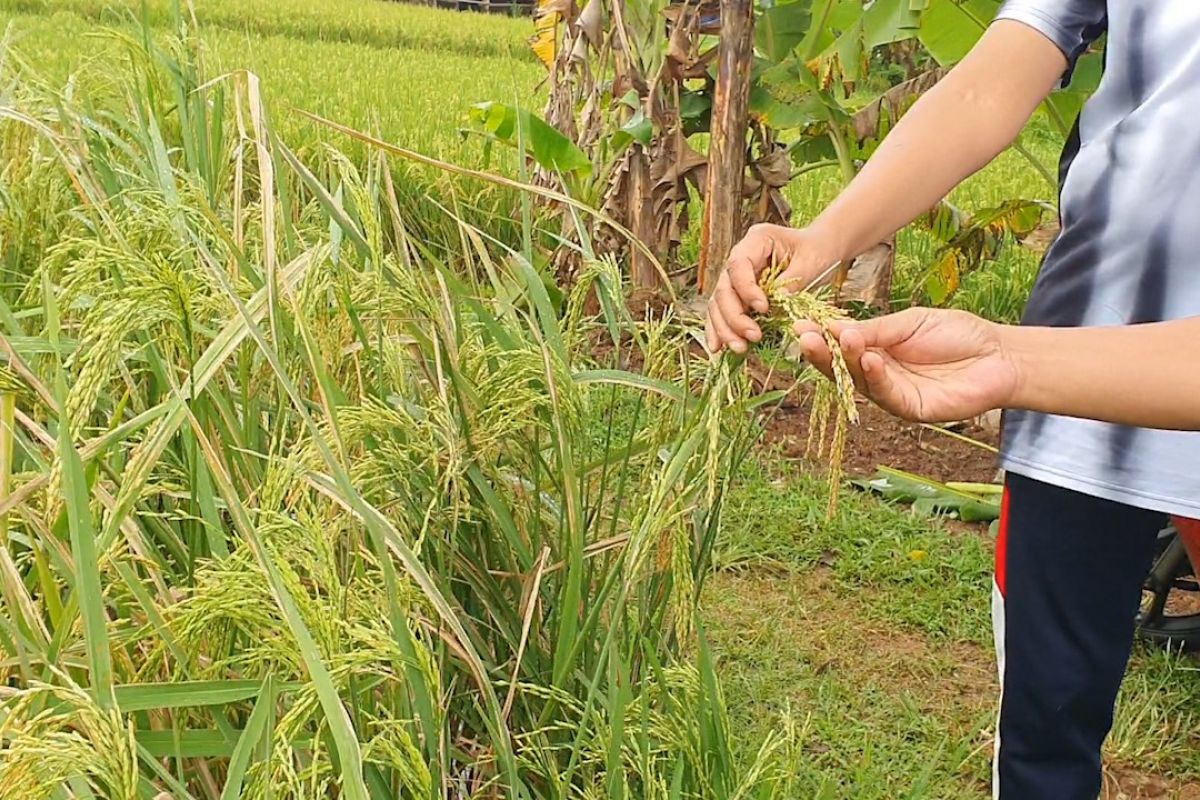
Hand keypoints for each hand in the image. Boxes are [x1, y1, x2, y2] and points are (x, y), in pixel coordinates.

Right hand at [705, 224, 841, 353]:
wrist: (820, 250)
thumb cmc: (818, 250)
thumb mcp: (812, 260)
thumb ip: (792, 280)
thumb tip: (774, 303)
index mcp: (756, 240)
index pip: (738, 264)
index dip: (746, 289)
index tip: (763, 309)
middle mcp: (740, 258)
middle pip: (724, 288)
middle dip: (734, 316)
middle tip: (753, 336)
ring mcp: (736, 278)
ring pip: (719, 304)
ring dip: (726, 328)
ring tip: (739, 348)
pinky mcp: (738, 295)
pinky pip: (723, 313)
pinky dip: (720, 331)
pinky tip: (718, 348)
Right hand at [795, 307, 1019, 422]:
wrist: (1000, 356)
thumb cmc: (958, 335)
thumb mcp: (910, 323)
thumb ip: (876, 329)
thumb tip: (835, 328)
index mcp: (876, 350)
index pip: (840, 345)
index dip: (821, 336)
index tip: (800, 324)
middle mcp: (879, 374)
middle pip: (840, 367)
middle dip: (821, 353)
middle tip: (804, 337)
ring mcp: (893, 393)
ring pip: (858, 382)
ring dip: (845, 362)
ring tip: (839, 340)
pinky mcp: (910, 409)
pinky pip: (886, 394)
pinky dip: (875, 377)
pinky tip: (870, 360)